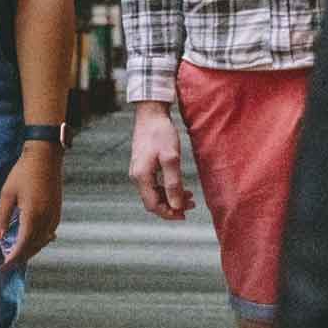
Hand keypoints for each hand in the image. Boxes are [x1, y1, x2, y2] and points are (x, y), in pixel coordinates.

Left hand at [0, 141, 64, 272]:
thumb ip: (2, 217)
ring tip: (16, 255)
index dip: (12, 258)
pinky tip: (32, 242)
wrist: (46, 158)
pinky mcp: (57, 213)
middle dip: (20, 258)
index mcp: (32, 215)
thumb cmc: (24, 173)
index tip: (3, 265)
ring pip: (42, 243)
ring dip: (29, 251)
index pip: (22, 245)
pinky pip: (48, 234)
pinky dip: (39, 242)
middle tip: (7, 264)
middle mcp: (46, 219)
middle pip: (33, 247)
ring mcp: (54, 216)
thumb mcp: (7, 194)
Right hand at [128, 103, 195, 221]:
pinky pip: (154, 183)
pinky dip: (167, 188)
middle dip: (172, 206)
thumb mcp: (171, 158)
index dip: (168, 213)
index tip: (185, 214)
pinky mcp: (143, 165)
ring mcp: (139, 171)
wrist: (151, 114)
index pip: (152, 205)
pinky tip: (179, 185)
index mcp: (141, 177)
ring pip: (154, 193)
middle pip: (153, 201)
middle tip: (191, 205)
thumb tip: (177, 205)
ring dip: (170, 197)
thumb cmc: (161, 133)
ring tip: (189, 196)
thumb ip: (173, 183)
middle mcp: (136, 176)